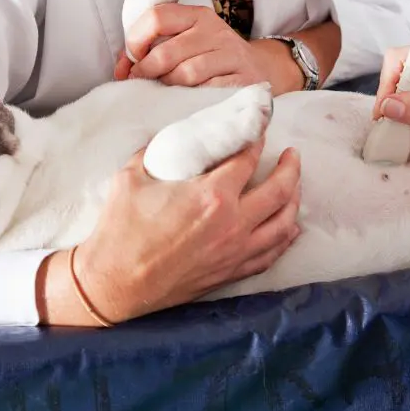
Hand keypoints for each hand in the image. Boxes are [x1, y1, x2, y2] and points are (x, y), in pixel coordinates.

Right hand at [37, 140, 301, 324]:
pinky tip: (290, 226)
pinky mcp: (231, 272)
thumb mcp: (132, 177)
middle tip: (292, 154)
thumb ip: (157, 151)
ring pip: (283, 223)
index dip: (257, 138)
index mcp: (210, 195)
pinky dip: (286, 237)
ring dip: (294, 199)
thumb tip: (172, 137)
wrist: (115, 283)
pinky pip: (271, 253)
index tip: (260, 127)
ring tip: (294, 185)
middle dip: (290, 167)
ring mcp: (235, 251)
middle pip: (279, 189)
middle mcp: (232, 223)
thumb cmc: (120, 231)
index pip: (247, 158)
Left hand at [114, 4, 304, 94]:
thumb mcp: (186, 42)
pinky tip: (187, 102)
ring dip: (168, 88)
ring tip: (165, 93)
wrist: (262, 70)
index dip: (135, 40)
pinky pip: (207, 91)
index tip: (132, 60)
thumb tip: (121, 67)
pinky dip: (191, 99)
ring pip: (185, 74)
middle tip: (141, 84)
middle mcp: (215, 31)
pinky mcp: (243, 80)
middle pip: (166, 52)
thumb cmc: (211, 59)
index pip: (156, 16)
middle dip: (146, 72)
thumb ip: (152, 48)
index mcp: (197, 16)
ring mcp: (231, 55)